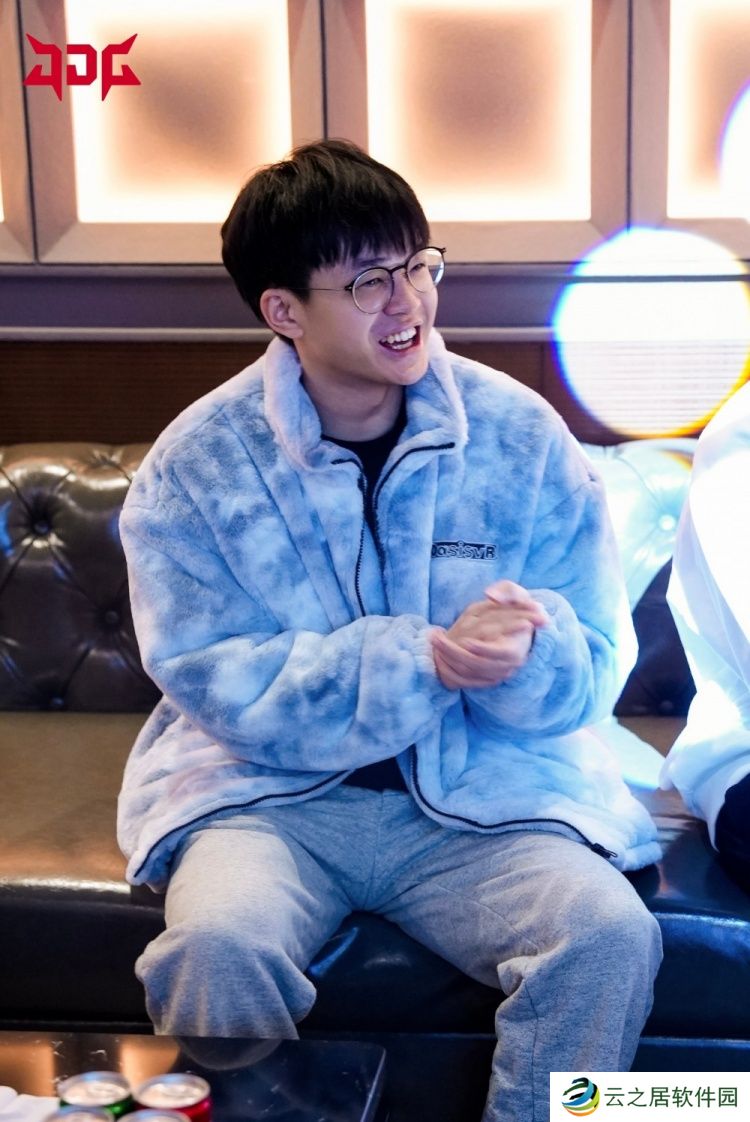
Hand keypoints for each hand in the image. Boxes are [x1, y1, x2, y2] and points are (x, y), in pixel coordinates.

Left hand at [431, 581, 548, 689]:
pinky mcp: (482, 678)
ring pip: (468, 673)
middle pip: (478, 665)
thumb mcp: (514, 593)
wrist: (518, 626)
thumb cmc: (514, 607)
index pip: (500, 653)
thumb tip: (492, 595)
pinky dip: (448, 670)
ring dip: (447, 659)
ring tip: (434, 640)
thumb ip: (507, 591)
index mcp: (516, 646)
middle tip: (436, 638)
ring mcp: (495, 674)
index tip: (466, 640)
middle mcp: (507, 665)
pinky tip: (437, 654)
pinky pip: (462, 680)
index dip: (483, 649)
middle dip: (454, 652)